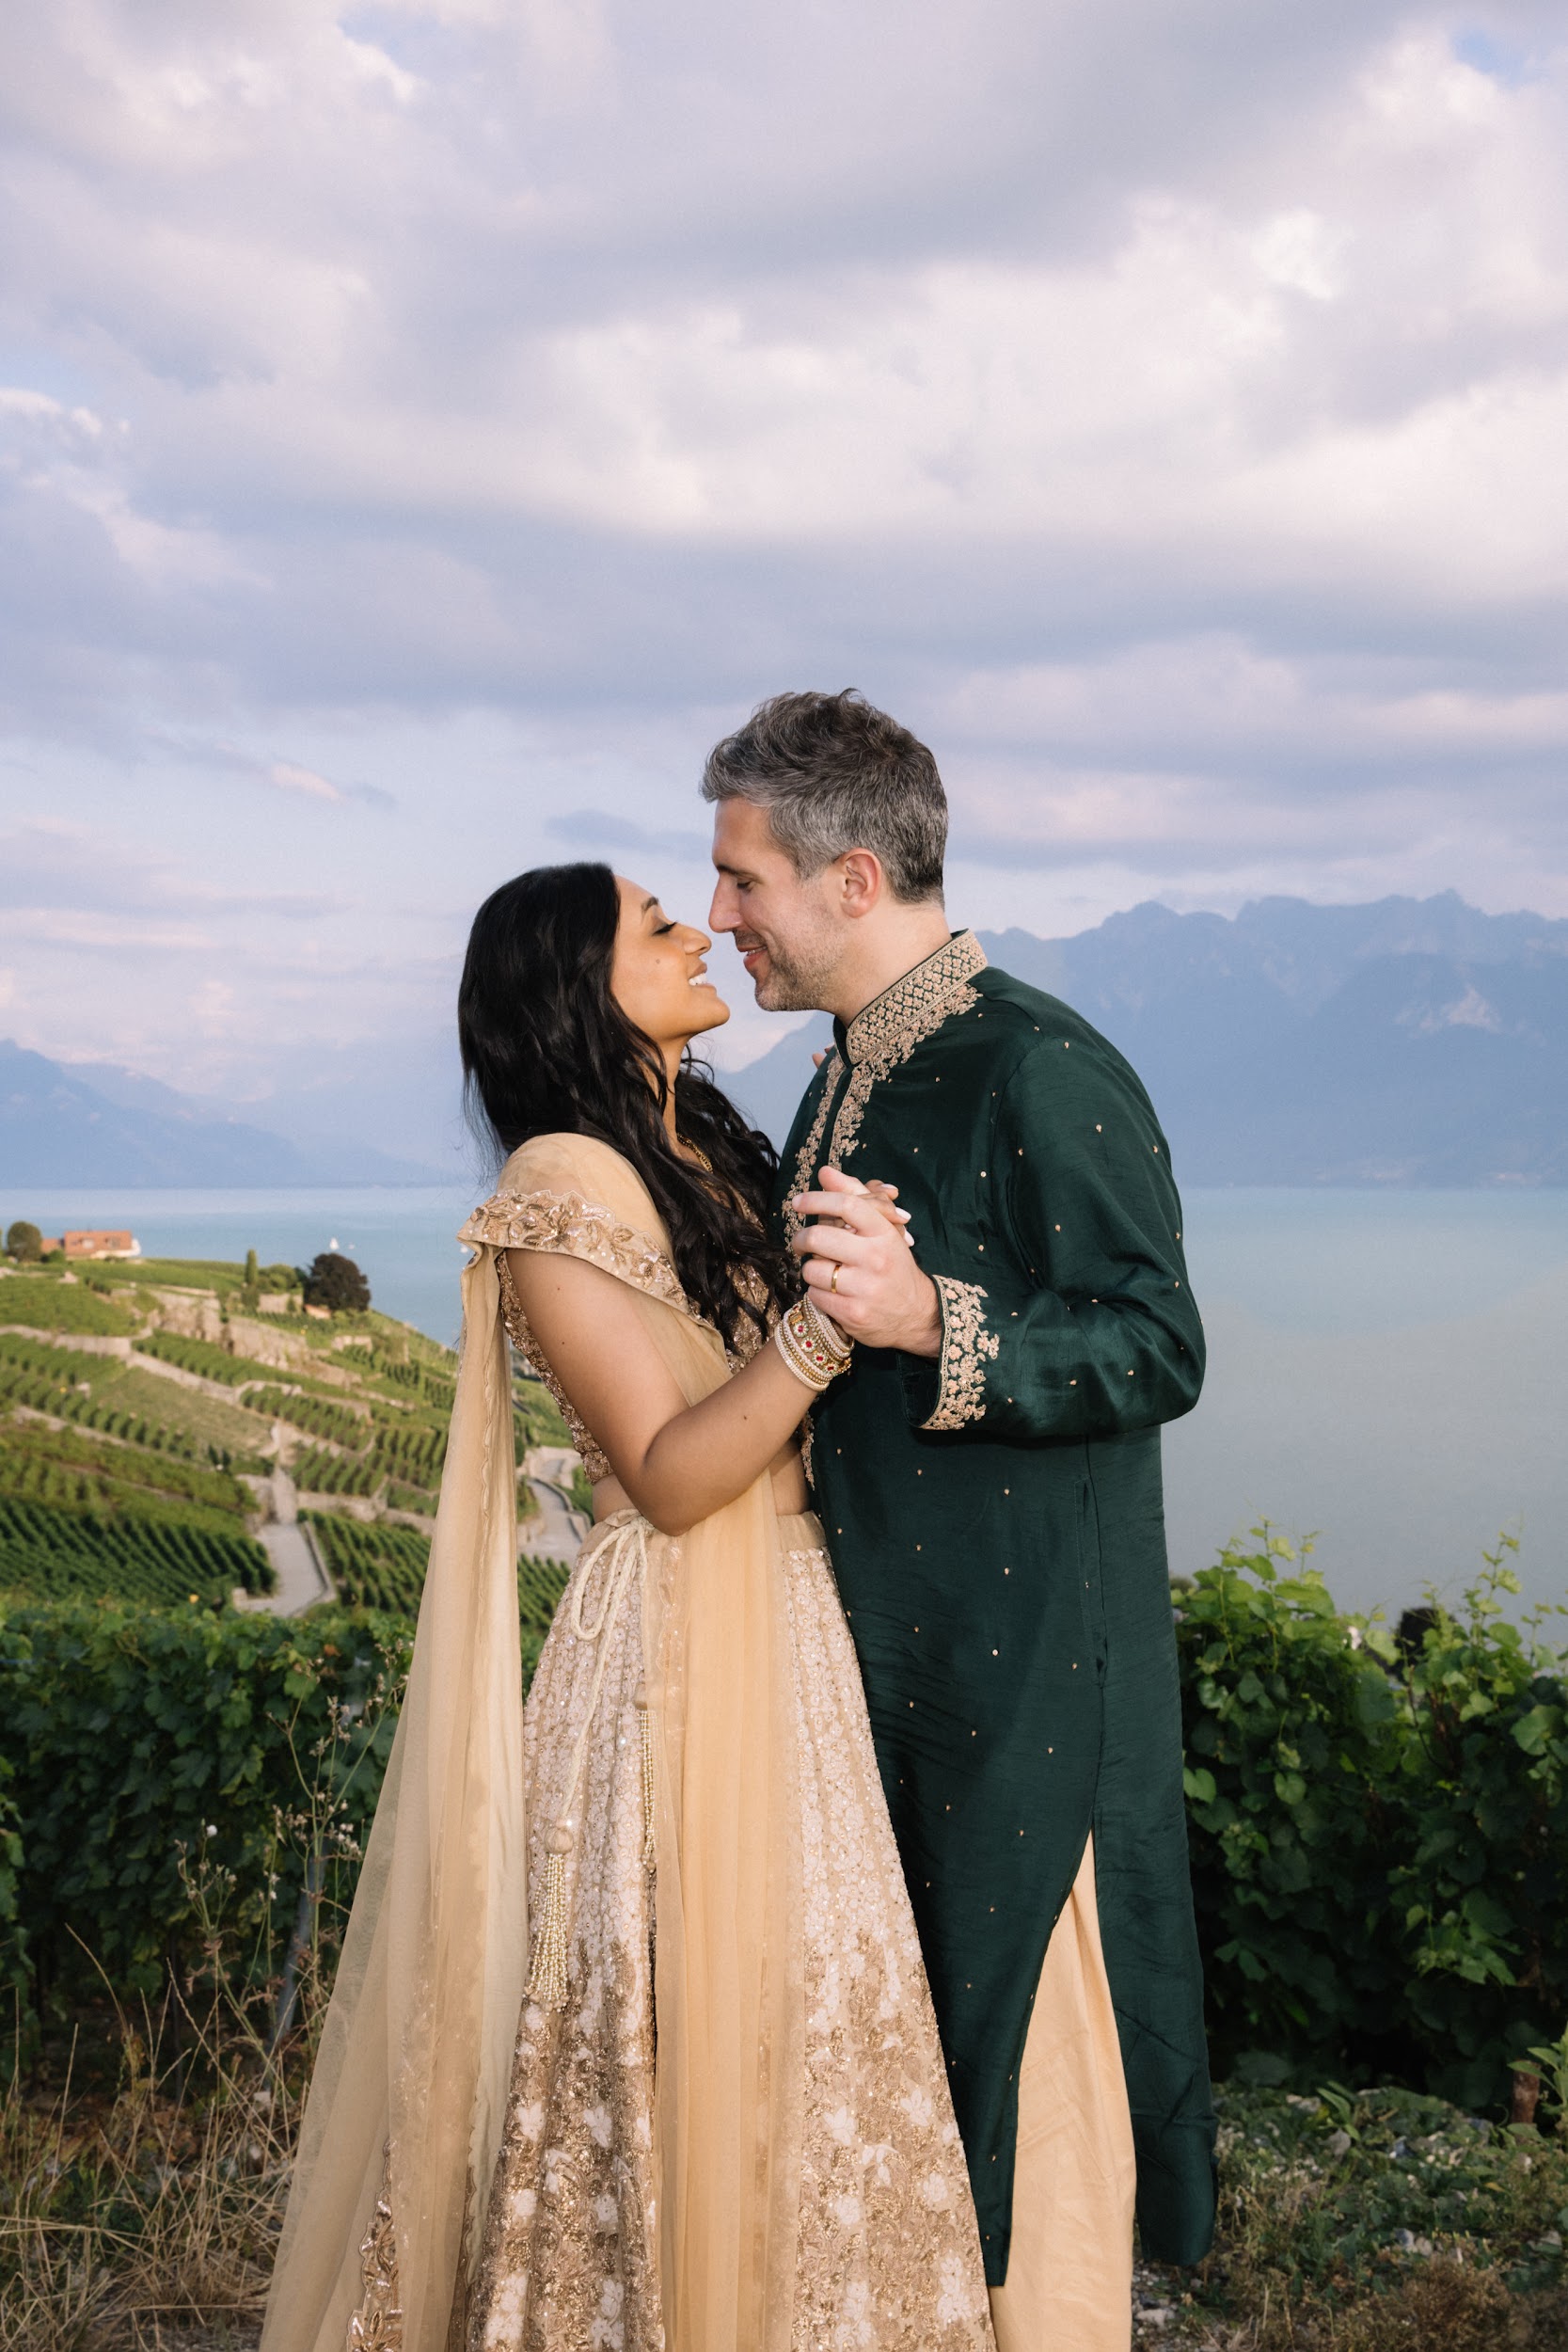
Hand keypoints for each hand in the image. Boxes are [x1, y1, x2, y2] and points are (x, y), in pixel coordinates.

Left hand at [790, 1167, 941, 1357]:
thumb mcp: (882, 1229)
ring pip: (811, 1269)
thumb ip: (853, 1198)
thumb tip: (824, 1172)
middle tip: (800, 1242)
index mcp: (884, 1233)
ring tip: (825, 1271)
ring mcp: (865, 1288)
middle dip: (800, 1239)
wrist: (916, 1312)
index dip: (816, 1199)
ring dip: (811, 1269)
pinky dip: (816, 1291)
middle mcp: (876, 1258)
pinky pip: (814, 1295)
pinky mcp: (853, 1313)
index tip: (798, 1202)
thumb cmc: (892, 1264)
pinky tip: (831, 1291)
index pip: (846, 1205)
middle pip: (818, 1237)